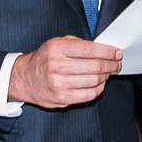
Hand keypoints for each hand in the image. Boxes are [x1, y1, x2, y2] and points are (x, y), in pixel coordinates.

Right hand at [8, 36, 122, 108]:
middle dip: (111, 65)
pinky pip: (89, 94)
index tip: (117, 53)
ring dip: (106, 76)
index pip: (89, 49)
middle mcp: (56, 65)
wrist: (24, 79)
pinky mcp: (62, 98)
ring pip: (94, 81)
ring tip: (109, 72)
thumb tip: (103, 49)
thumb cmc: (44, 59)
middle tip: (117, 64)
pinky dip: (99, 88)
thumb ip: (78, 44)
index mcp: (56, 48)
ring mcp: (59, 84)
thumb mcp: (57, 43)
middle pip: (94, 66)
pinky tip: (100, 83)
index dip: (107, 52)